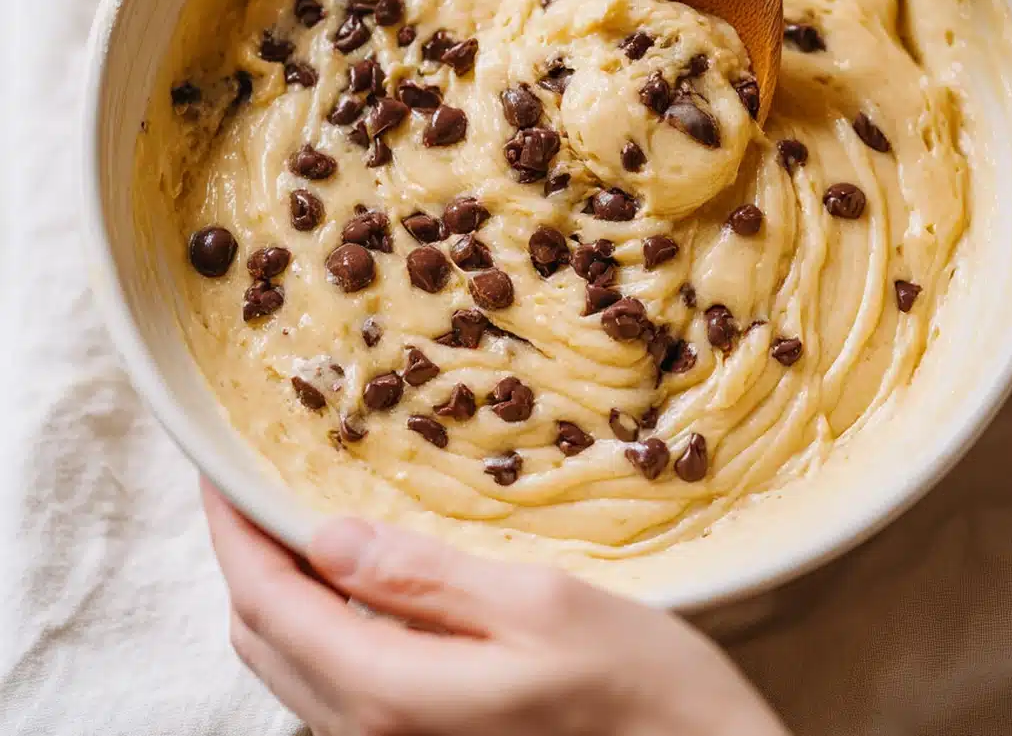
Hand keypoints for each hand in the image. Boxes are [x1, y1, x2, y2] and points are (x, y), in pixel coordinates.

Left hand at [202, 482, 787, 735]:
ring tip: (301, 520)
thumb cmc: (639, 691)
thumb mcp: (539, 607)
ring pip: (295, 665)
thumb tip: (330, 540)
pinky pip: (339, 685)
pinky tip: (361, 581)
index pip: (269, 601)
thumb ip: (425, 578)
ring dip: (282, 591)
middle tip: (257, 485)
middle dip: (248, 557)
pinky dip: (322, 624)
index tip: (219, 470)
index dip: (235, 531)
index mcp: (392, 693)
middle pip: (266, 638)